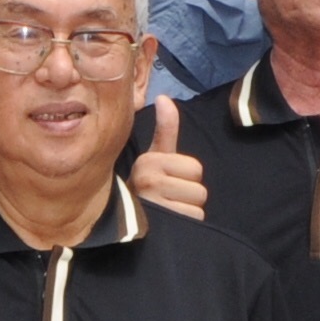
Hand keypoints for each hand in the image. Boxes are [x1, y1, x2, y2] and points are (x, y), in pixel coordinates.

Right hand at [130, 97, 206, 218]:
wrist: (120, 221)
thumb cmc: (144, 186)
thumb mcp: (154, 156)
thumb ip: (165, 129)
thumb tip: (164, 97)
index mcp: (148, 161)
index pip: (195, 168)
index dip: (185, 176)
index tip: (166, 180)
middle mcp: (148, 181)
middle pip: (199, 188)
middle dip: (187, 194)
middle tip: (168, 197)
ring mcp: (154, 203)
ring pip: (197, 205)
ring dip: (186, 210)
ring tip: (168, 209)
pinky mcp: (162, 222)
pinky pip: (192, 219)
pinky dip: (184, 223)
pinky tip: (169, 222)